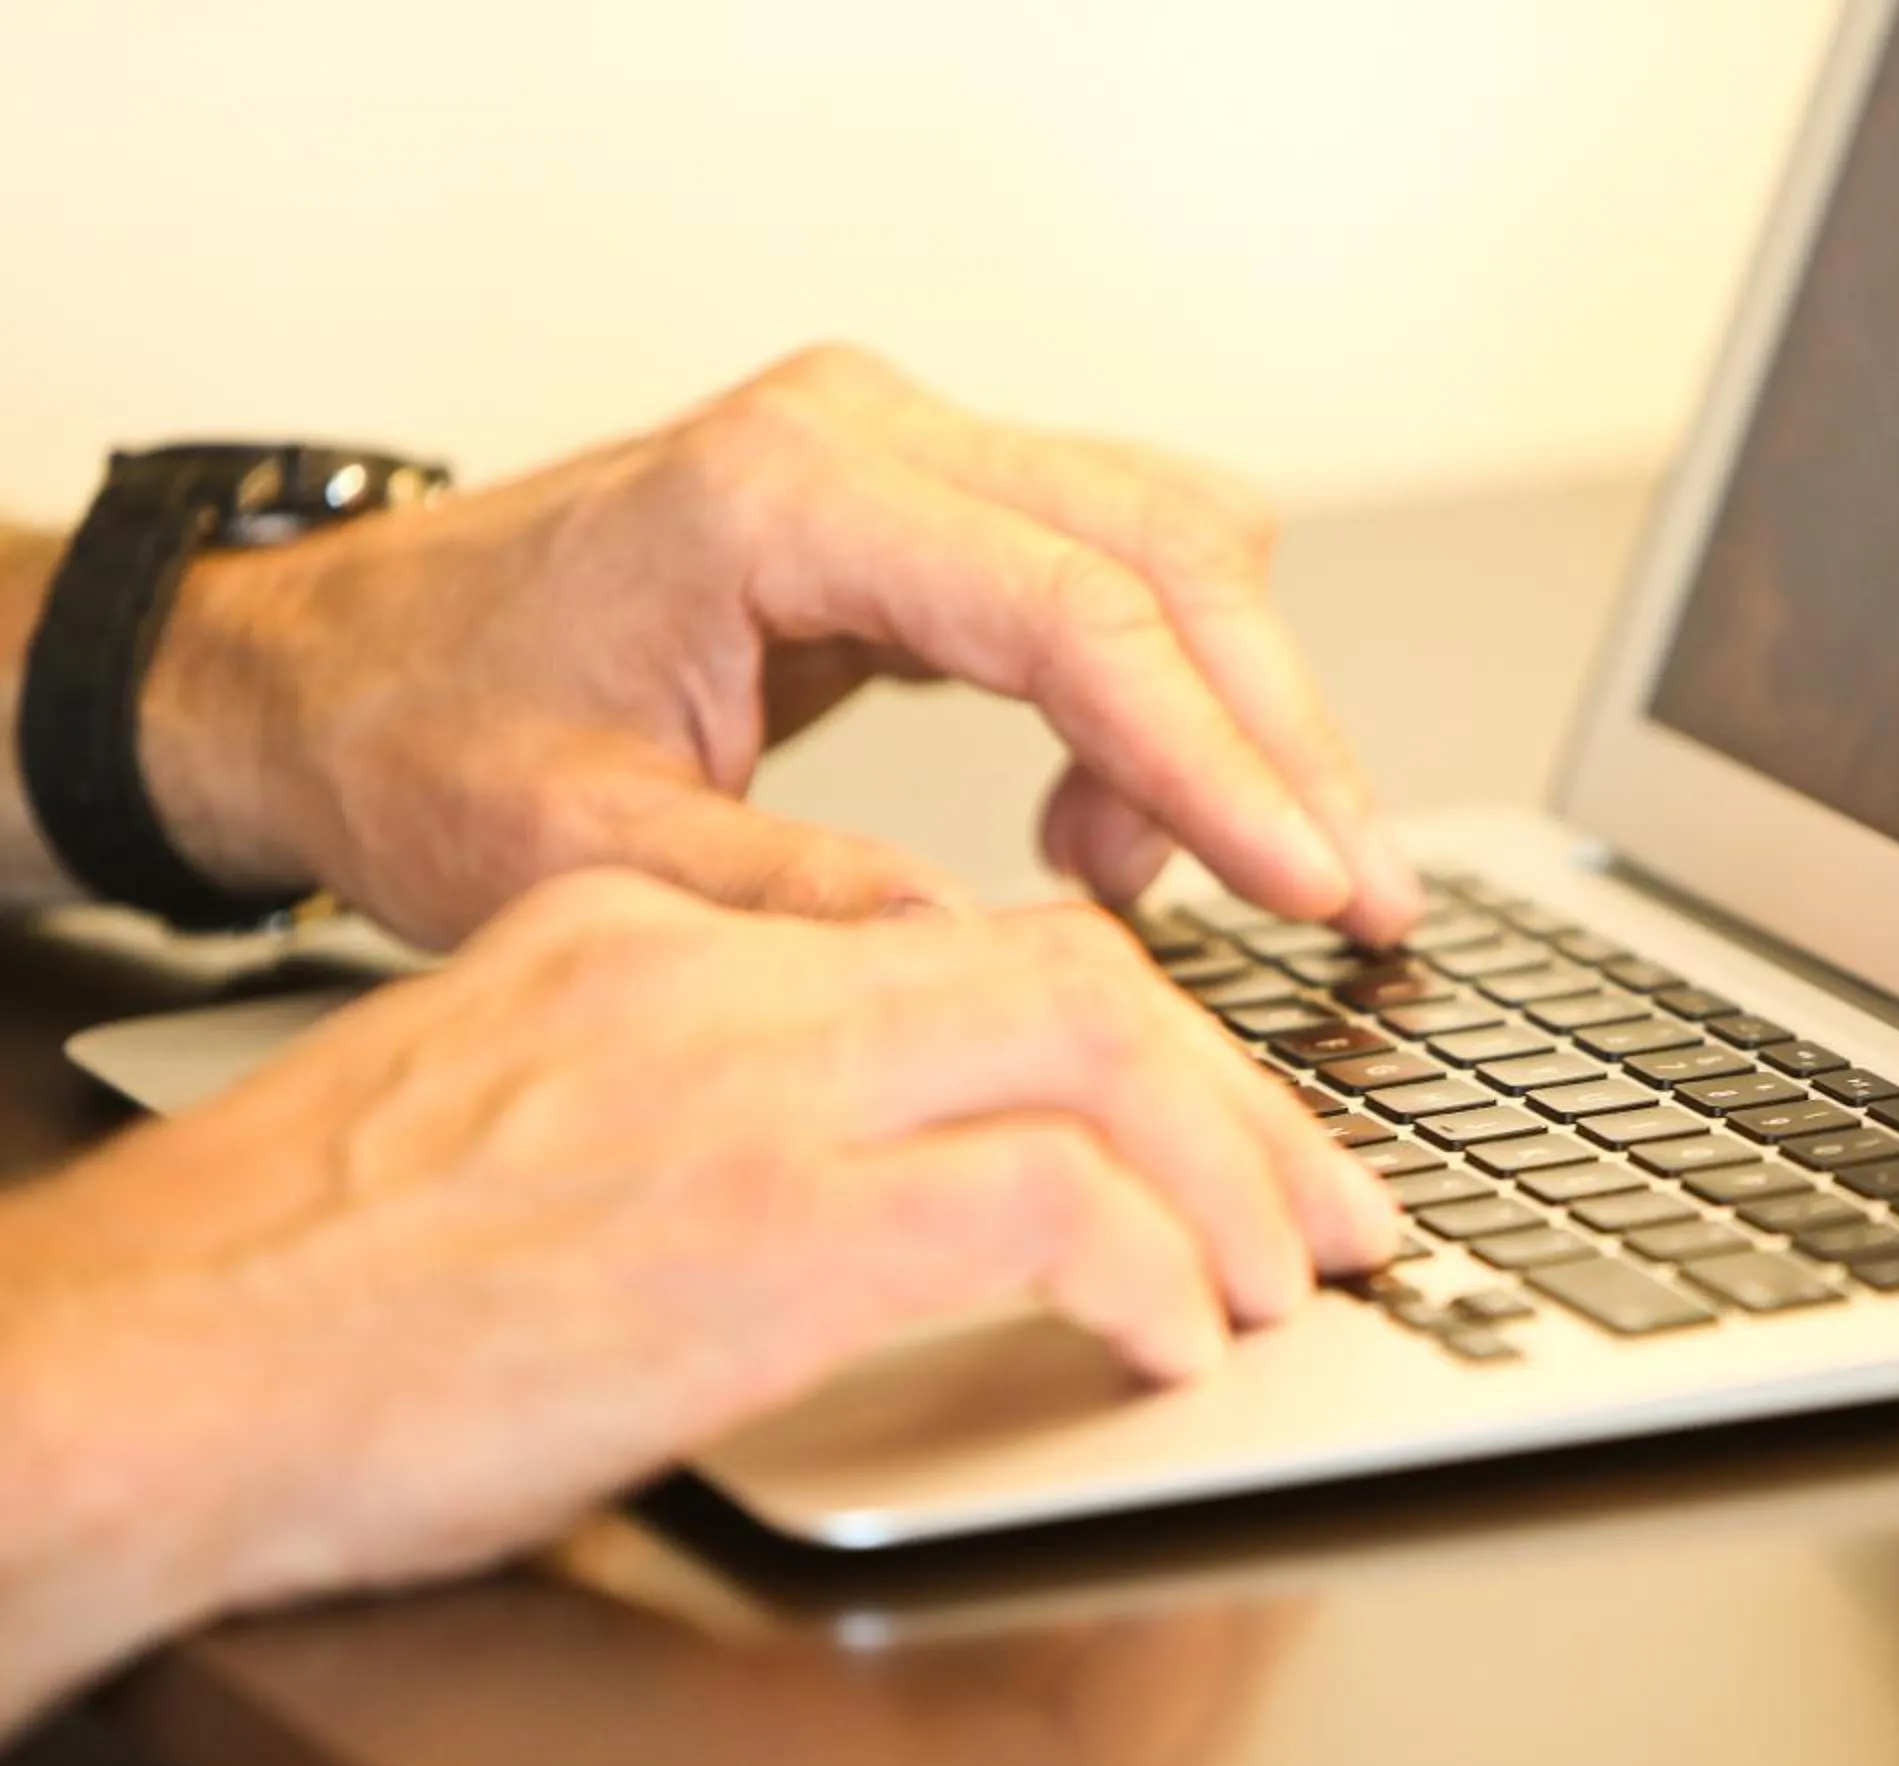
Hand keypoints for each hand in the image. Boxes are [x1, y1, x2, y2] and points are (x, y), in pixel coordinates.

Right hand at [0, 870, 1397, 1727]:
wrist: (129, 1367)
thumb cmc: (295, 1282)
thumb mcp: (511, 1112)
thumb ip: (694, 1085)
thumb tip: (864, 1149)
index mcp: (654, 931)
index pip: (957, 933)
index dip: (1125, 1021)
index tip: (1206, 1115)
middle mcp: (712, 973)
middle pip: (1063, 968)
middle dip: (1233, 1089)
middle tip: (1324, 1199)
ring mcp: (740, 1087)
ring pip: (1092, 1047)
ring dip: (1231, 1167)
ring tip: (1293, 1272)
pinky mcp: (759, 1227)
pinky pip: (1046, 1205)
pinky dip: (1150, 1266)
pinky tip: (1175, 1337)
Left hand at [135, 346, 1421, 948]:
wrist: (324, 668)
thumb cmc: (421, 737)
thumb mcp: (584, 862)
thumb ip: (794, 907)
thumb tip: (1000, 974)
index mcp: (785, 493)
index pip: (1081, 610)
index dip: (1217, 761)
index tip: (1311, 887)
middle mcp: (868, 437)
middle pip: (1175, 552)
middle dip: (1281, 739)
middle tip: (1352, 900)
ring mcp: (905, 457)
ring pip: (1176, 551)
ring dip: (1230, 724)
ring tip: (1175, 890)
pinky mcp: (924, 510)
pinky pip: (1116, 582)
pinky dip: (1158, 712)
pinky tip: (1103, 838)